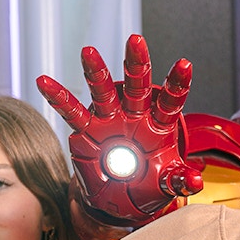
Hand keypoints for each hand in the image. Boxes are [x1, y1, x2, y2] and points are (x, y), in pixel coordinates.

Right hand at [36, 34, 202, 225]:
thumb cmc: (148, 186)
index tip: (184, 64)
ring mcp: (110, 121)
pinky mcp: (88, 130)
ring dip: (95, 71)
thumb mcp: (166, 184)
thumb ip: (179, 180)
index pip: (171, 101)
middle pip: (137, 86)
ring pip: (103, 92)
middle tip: (135, 40)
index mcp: (159, 126)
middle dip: (136, 64)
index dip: (177, 83)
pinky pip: (72, 113)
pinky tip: (44, 81)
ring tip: (88, 51)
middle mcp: (134, 116)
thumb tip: (195, 181)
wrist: (121, 199)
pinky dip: (59, 97)